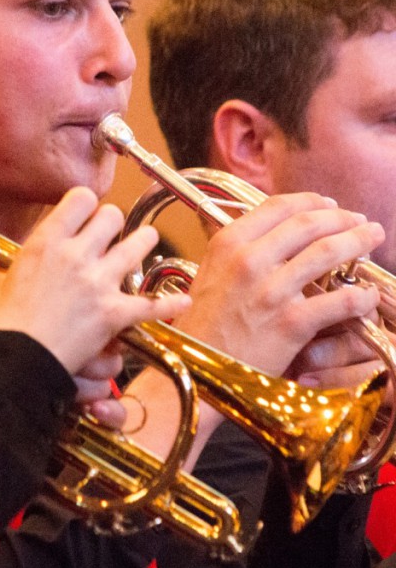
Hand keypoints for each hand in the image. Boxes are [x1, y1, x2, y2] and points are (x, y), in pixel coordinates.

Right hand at [0, 187, 190, 420]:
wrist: (17, 361)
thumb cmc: (1, 323)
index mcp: (45, 242)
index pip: (81, 198)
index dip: (86, 204)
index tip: (86, 214)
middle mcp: (76, 255)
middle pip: (113, 217)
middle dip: (115, 224)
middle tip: (114, 234)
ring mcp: (98, 283)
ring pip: (139, 245)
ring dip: (144, 245)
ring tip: (146, 244)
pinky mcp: (114, 314)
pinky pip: (152, 303)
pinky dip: (168, 303)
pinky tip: (180, 299)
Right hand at [174, 192, 382, 373]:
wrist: (195, 366)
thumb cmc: (202, 324)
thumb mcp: (209, 272)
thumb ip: (237, 250)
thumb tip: (273, 233)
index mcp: (228, 244)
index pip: (278, 206)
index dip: (311, 201)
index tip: (328, 205)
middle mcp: (248, 261)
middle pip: (309, 224)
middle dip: (343, 218)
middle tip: (360, 221)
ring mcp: (271, 291)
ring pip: (329, 252)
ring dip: (359, 242)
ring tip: (372, 238)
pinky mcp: (291, 323)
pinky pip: (340, 301)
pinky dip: (361, 296)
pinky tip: (367, 295)